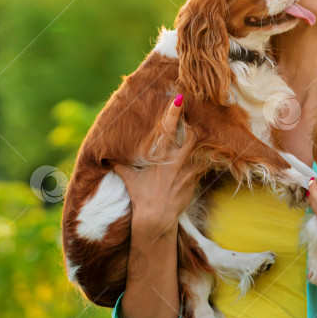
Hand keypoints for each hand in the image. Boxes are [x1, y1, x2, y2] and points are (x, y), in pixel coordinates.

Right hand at [113, 94, 199, 240]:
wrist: (156, 219)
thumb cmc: (141, 197)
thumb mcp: (129, 178)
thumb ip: (120, 164)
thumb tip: (107, 156)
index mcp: (160, 155)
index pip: (167, 129)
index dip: (174, 112)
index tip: (179, 98)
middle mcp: (177, 159)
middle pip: (191, 134)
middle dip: (192, 126)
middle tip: (192, 118)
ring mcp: (189, 169)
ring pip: (201, 147)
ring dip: (201, 140)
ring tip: (204, 131)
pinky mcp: (197, 178)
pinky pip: (206, 162)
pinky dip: (207, 156)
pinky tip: (209, 152)